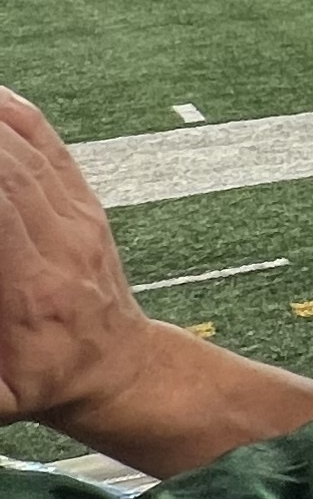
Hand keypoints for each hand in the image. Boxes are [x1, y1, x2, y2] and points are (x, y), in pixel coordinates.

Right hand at [0, 86, 148, 439]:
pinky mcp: (86, 206)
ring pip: (29, 153)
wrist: (115, 370)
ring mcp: (79, 221)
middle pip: (10, 172)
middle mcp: (60, 246)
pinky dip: (17, 115)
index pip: (1, 211)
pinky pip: (51, 150)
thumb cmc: (42, 383)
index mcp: (32, 292)